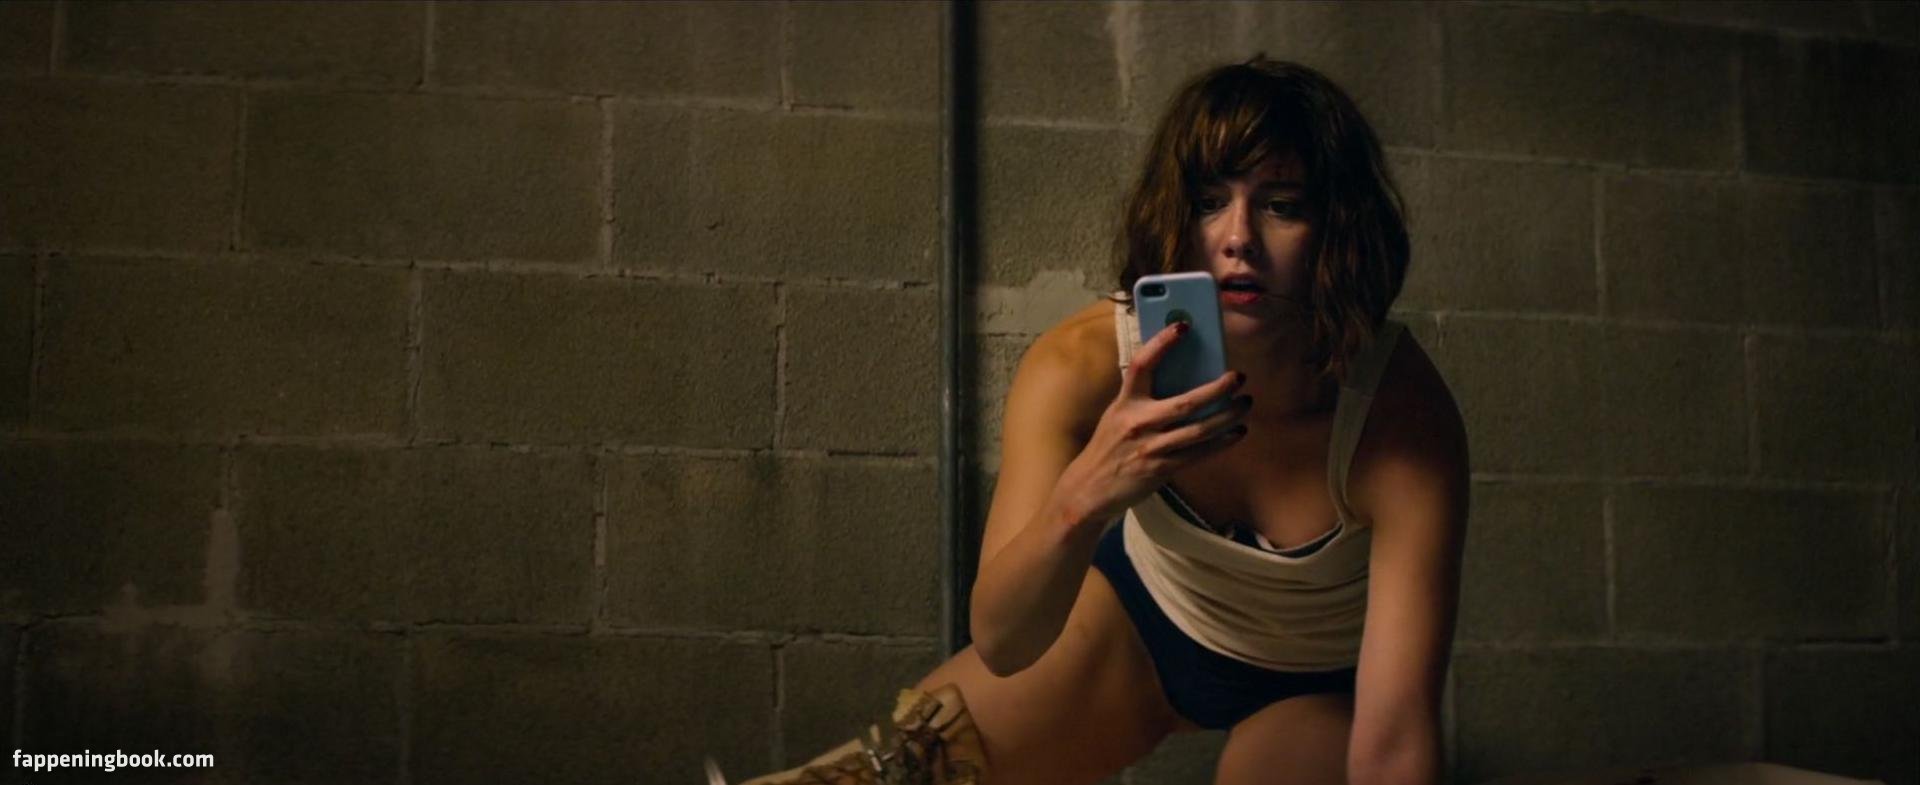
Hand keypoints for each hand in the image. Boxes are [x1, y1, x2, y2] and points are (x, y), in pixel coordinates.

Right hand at [1052, 321, 1252, 527]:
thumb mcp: (1117, 416)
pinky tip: (1237, 433)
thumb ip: (1142, 400)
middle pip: (1186, 403)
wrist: (1089, 489)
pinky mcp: (1161, 469)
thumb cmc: (1108, 447)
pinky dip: (1222, 442)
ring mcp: (1151, 447)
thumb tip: (1182, 380)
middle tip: (1239, 377)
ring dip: (1227, 416)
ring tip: (1245, 404)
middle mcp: (1137, 422)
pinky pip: (1199, 453)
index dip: (1162, 343)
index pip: (1143, 365)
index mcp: (1125, 402)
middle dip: (1217, 389)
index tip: (1184, 326)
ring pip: (1199, 429)